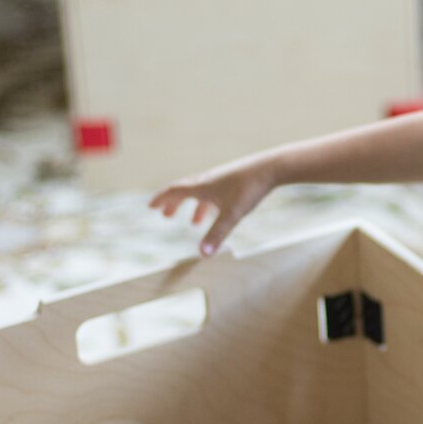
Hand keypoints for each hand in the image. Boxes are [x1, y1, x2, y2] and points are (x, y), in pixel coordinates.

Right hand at [148, 157, 275, 255]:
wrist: (270, 168)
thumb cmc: (249, 189)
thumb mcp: (232, 215)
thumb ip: (217, 235)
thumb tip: (202, 255)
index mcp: (202, 186)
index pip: (174, 191)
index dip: (162, 199)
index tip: (151, 206)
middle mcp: (208, 180)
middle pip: (184, 190)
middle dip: (174, 204)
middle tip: (166, 216)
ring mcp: (221, 178)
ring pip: (201, 192)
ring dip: (194, 206)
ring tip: (195, 223)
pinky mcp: (234, 179)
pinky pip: (216, 192)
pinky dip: (210, 203)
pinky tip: (219, 212)